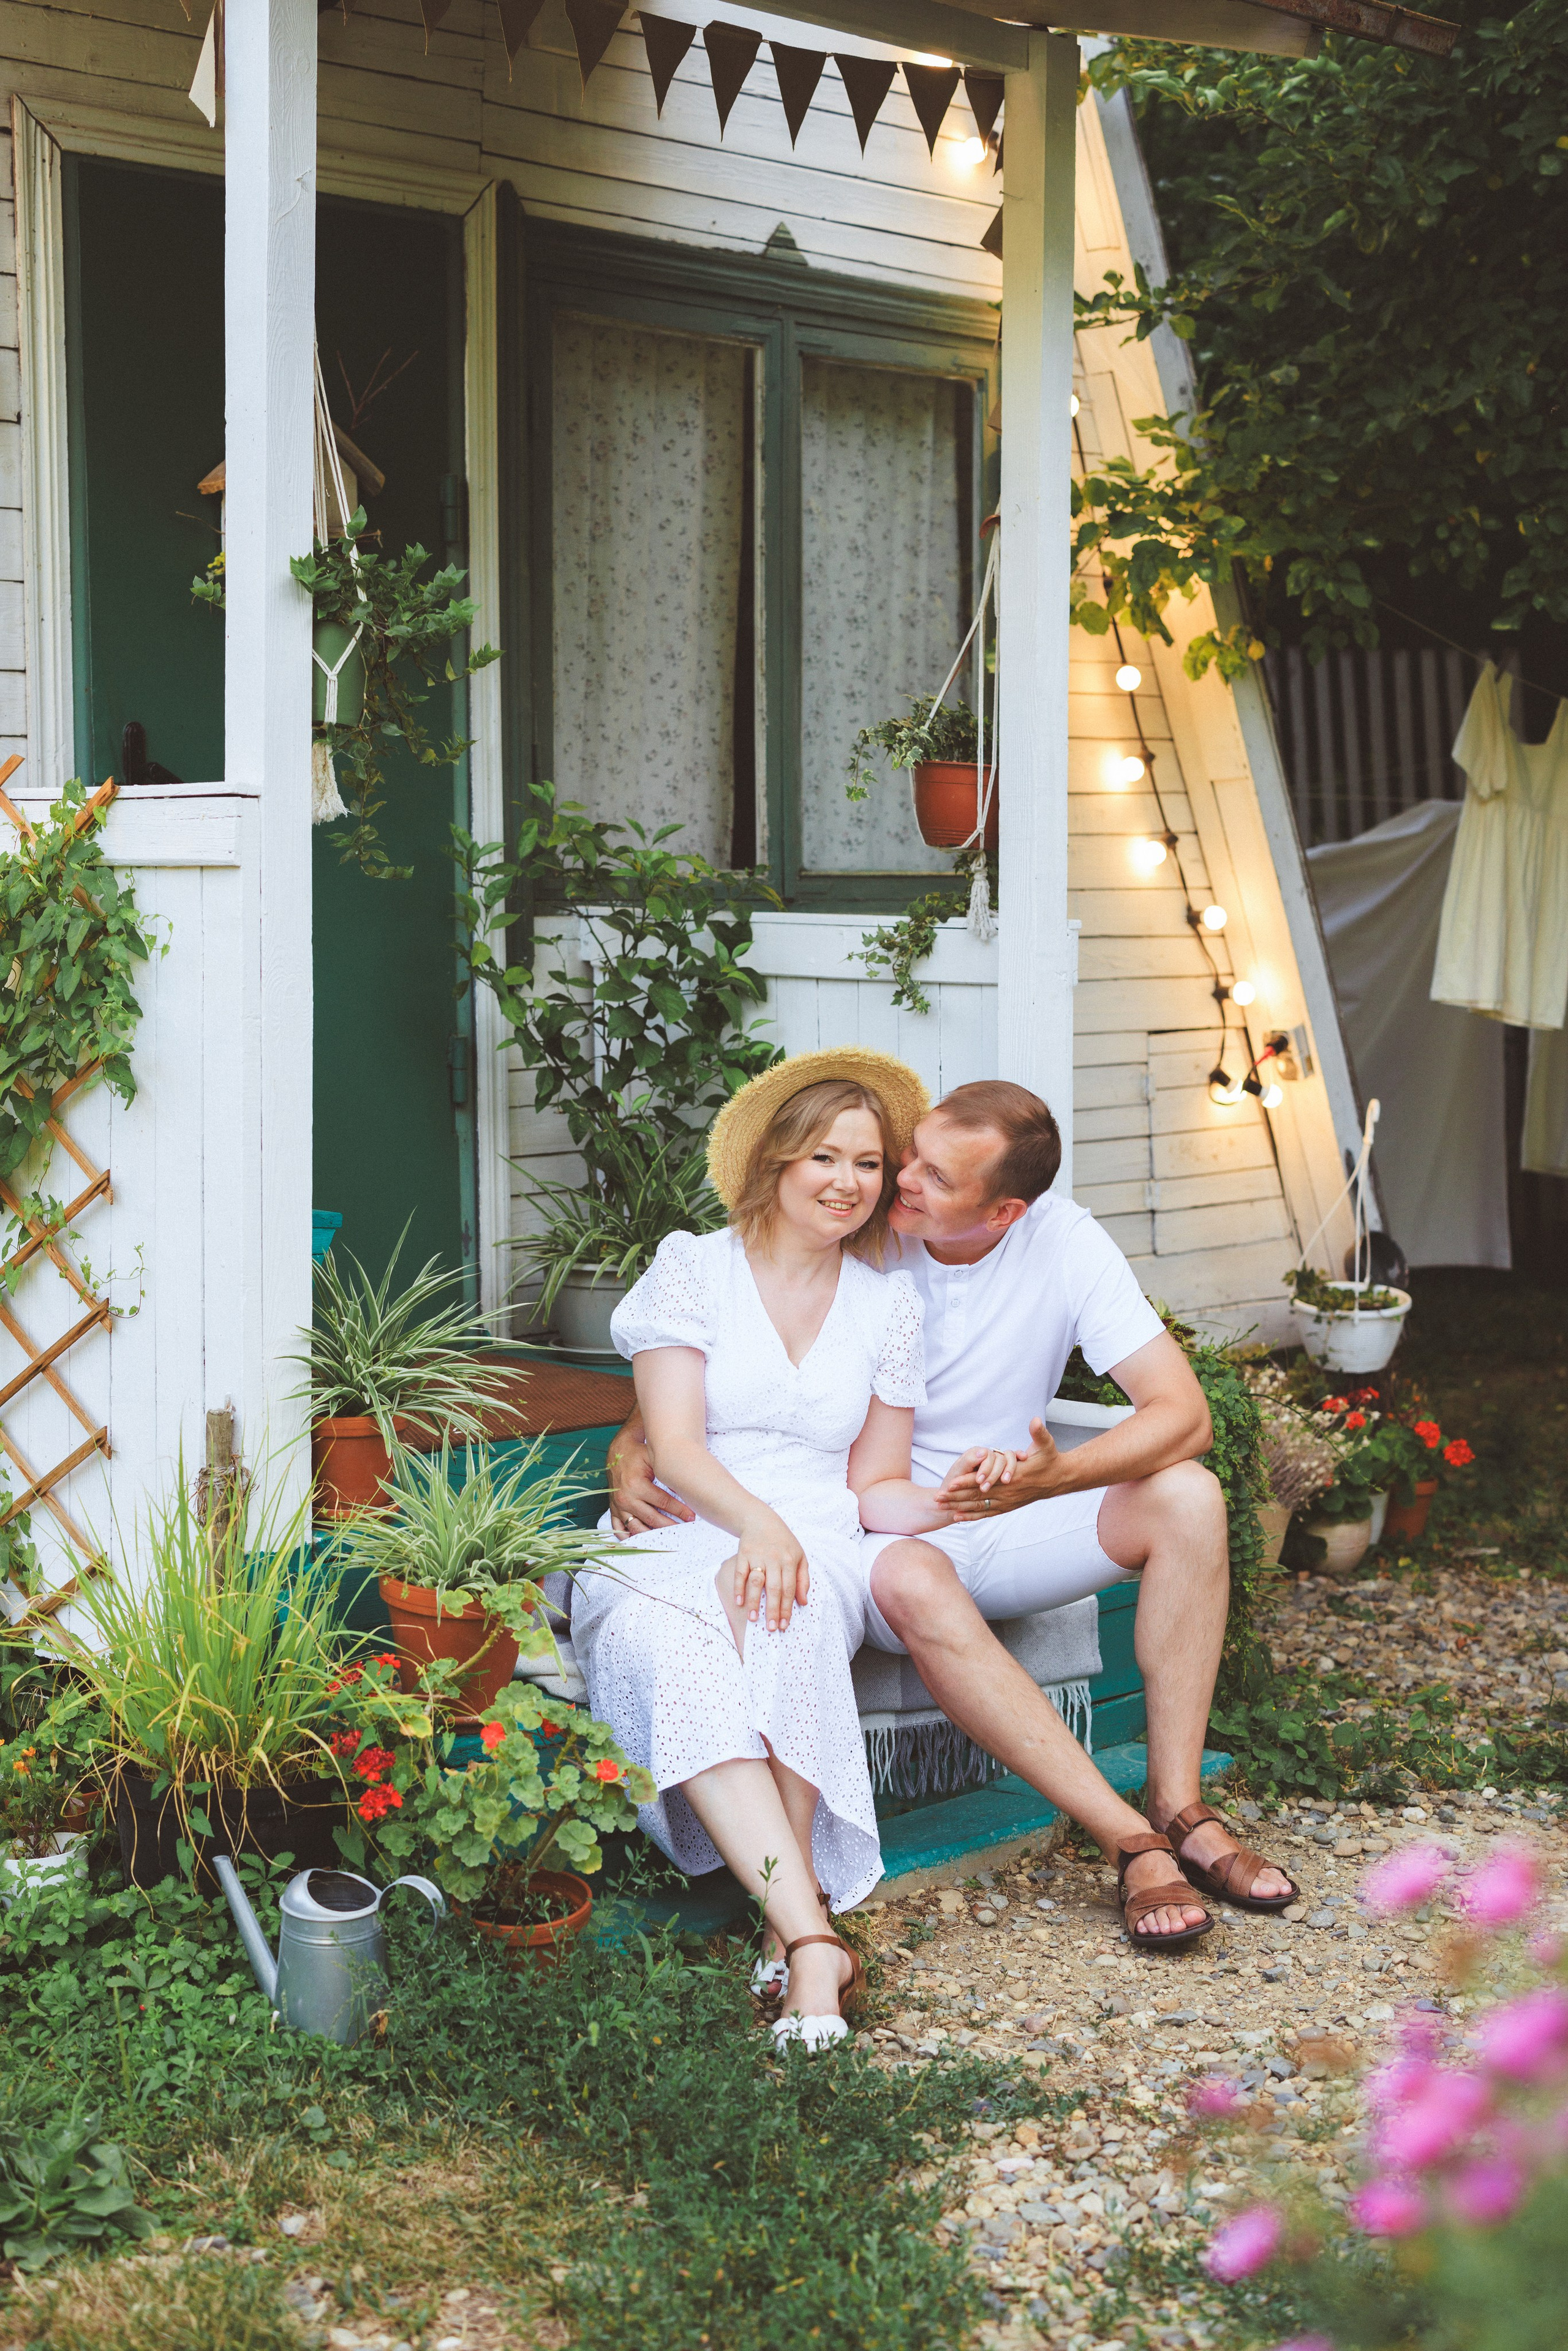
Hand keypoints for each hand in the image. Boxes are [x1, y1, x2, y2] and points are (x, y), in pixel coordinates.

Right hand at [608, 1433, 695, 1535]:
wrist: (617, 1451)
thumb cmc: (637, 1453)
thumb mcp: (652, 1458)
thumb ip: (666, 1473)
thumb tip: (685, 1490)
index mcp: (636, 1485)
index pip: (662, 1502)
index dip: (679, 1510)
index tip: (691, 1516)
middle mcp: (625, 1498)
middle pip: (652, 1518)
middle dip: (670, 1524)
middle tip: (684, 1528)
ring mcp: (618, 1506)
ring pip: (637, 1527)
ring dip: (653, 1534)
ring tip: (668, 1536)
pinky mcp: (613, 1509)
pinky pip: (619, 1528)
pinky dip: (629, 1537)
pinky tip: (641, 1540)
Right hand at [729, 1510, 809, 1631]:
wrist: (761, 1520)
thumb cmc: (783, 1542)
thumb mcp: (799, 1556)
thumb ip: (803, 1579)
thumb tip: (804, 1602)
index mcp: (790, 1561)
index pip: (789, 1589)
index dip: (788, 1608)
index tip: (785, 1625)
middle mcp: (774, 1559)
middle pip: (774, 1589)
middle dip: (774, 1610)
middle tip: (772, 1628)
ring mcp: (758, 1556)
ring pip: (757, 1582)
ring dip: (755, 1602)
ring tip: (754, 1619)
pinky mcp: (743, 1554)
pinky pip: (740, 1573)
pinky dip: (739, 1588)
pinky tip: (739, 1603)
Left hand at [940, 1418, 1063, 1518]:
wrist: (1059, 1479)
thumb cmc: (1050, 1460)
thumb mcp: (1047, 1444)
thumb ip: (1039, 1433)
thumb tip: (1035, 1420)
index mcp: (1013, 1477)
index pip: (986, 1480)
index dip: (967, 1481)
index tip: (951, 1482)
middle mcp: (1008, 1492)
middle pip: (977, 1496)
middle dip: (956, 1497)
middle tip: (937, 1498)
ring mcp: (1008, 1501)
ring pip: (980, 1507)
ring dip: (960, 1507)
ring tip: (941, 1507)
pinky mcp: (1008, 1507)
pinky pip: (987, 1513)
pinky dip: (972, 1516)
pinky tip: (958, 1518)